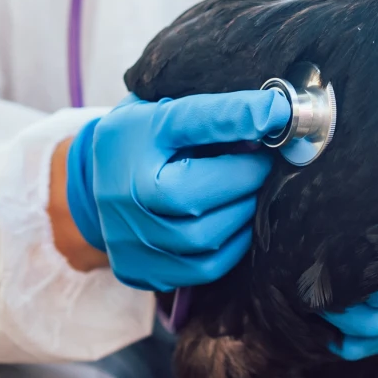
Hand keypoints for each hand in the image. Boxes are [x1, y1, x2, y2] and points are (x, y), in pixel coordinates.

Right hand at [64, 91, 290, 291]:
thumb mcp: (168, 108)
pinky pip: (204, 268)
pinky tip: (235, 221)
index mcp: (131, 140)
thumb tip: (277, 113)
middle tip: (262, 162)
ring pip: (207, 238)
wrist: (99, 181)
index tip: (278, 111)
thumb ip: (218, 111)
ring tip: (247, 191)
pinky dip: (232, 245)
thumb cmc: (143, 139)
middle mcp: (123, 195)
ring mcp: (129, 239)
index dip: (238, 116)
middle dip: (245, 178)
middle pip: (198, 195)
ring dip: (242, 213)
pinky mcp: (140, 270)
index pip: (193, 122)